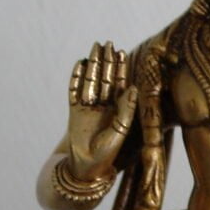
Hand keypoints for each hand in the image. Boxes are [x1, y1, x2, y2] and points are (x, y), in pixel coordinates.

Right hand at [67, 42, 135, 176]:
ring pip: (91, 80)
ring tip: (95, 48)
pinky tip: (80, 63)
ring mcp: (89, 106)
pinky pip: (75, 89)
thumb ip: (126, 110)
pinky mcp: (74, 110)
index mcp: (118, 110)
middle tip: (107, 43)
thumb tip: (134, 88)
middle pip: (106, 78)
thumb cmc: (107, 153)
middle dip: (107, 61)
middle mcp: (105, 106)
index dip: (120, 68)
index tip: (121, 52)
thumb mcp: (120, 130)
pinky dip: (77, 76)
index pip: (120, 84)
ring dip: (93, 65)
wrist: (86, 166)